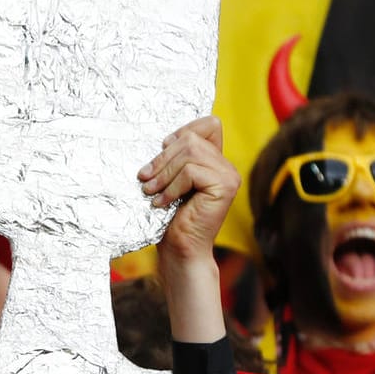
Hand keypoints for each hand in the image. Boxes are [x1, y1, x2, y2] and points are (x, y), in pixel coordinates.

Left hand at [140, 115, 237, 264]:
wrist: (180, 250)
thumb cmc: (170, 217)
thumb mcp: (170, 179)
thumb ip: (175, 157)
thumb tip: (164, 139)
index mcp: (216, 160)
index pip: (208, 123)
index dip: (181, 133)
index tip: (161, 153)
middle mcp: (227, 165)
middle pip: (191, 138)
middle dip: (162, 158)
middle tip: (145, 179)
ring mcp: (229, 175)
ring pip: (190, 152)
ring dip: (164, 173)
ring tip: (150, 191)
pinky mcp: (225, 186)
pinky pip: (191, 171)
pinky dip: (171, 186)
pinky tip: (161, 202)